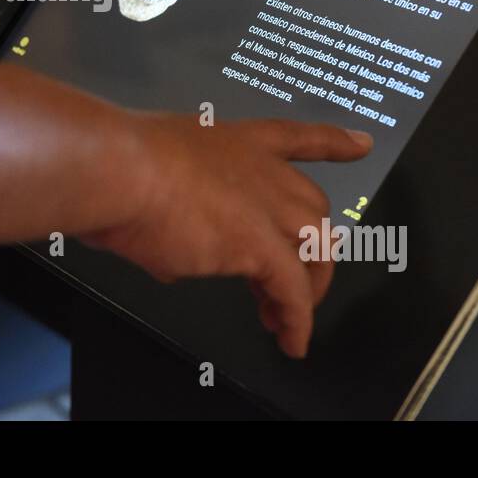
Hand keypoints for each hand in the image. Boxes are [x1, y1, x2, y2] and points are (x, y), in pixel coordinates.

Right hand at [83, 114, 372, 357]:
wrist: (116, 169)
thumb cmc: (117, 164)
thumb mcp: (155, 171)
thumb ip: (177, 210)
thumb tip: (175, 257)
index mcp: (236, 140)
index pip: (297, 138)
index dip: (333, 143)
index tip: (361, 144)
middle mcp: (261, 169)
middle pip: (313, 207)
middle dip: (311, 244)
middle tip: (293, 276)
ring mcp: (266, 205)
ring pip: (316, 247)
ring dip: (307, 285)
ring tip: (287, 317)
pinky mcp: (261, 246)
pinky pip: (293, 291)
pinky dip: (296, 319)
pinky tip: (291, 339)